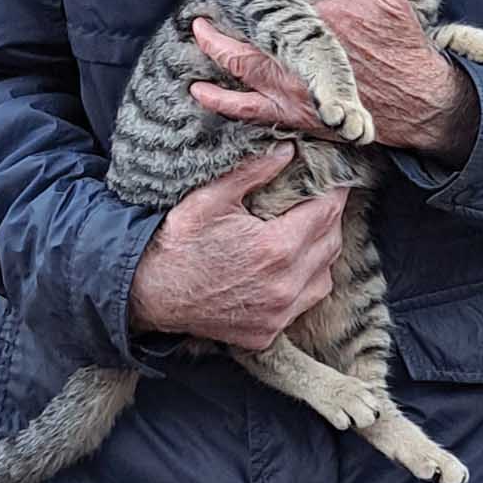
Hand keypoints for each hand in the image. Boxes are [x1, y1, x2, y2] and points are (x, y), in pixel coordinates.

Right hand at [129, 146, 347, 351]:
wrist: (149, 293)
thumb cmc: (179, 241)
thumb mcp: (213, 196)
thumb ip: (255, 170)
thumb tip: (289, 149)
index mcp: (276, 248)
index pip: (327, 212)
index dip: (334, 191)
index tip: (334, 179)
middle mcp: (285, 286)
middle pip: (331, 243)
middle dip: (330, 218)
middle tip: (322, 200)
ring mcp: (277, 314)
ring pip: (325, 277)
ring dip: (322, 253)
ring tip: (308, 232)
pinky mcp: (267, 333)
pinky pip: (304, 304)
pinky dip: (306, 284)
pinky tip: (290, 268)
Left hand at [189, 0, 478, 160]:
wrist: (418, 100)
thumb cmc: (402, 44)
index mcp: (319, 18)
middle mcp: (299, 54)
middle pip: (245, 33)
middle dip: (217, 21)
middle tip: (202, 10)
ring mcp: (294, 86)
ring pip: (239, 68)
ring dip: (213, 52)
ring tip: (198, 36)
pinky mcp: (296, 113)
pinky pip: (249, 110)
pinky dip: (221, 101)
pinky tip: (202, 93)